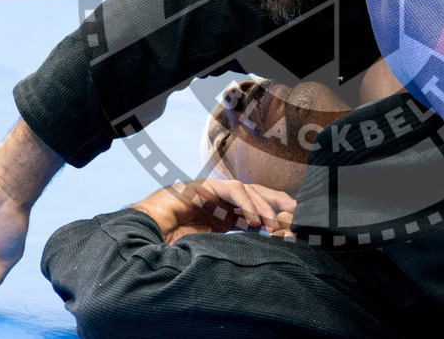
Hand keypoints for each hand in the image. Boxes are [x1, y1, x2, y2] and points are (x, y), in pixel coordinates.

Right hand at [131, 179, 296, 243]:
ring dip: (265, 206)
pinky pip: (231, 190)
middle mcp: (221, 203)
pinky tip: (255, 219)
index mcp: (224, 217)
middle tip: (298, 215)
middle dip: (279, 204)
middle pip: (257, 197)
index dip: (276, 218)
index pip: (256, 212)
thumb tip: (262, 255)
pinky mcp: (202, 188)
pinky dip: (246, 202)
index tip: (294, 229)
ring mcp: (212, 193)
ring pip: (248, 190)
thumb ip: (233, 246)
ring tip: (276, 223)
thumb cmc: (172, 246)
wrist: (144, 236)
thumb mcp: (211, 249)